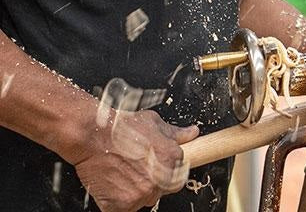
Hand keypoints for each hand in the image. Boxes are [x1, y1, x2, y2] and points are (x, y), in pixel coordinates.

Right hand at [74, 110, 198, 211]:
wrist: (92, 136)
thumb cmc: (121, 127)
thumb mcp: (153, 122)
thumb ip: (175, 133)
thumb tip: (192, 133)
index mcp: (171, 158)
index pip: (179, 174)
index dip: (168, 170)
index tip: (158, 166)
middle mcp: (160, 178)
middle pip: (163, 189)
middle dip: (154, 180)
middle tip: (137, 168)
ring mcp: (141, 194)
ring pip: (145, 199)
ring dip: (137, 191)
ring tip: (124, 173)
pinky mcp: (122, 206)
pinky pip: (126, 208)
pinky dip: (119, 200)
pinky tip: (114, 183)